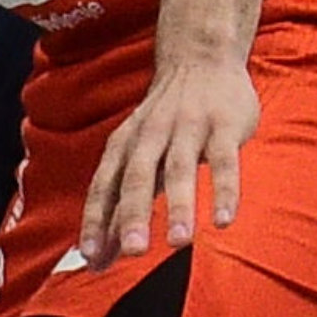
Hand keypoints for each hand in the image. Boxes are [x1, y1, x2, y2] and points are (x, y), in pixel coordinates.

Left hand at [80, 53, 258, 260]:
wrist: (201, 58)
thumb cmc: (165, 120)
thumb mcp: (137, 154)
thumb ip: (119, 205)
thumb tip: (95, 258)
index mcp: (125, 145)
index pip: (104, 187)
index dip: (96, 221)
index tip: (90, 258)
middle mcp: (151, 135)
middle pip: (137, 178)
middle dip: (133, 215)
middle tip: (132, 251)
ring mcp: (189, 129)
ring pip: (181, 170)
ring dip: (180, 206)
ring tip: (179, 242)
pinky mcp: (224, 126)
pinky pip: (225, 162)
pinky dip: (224, 191)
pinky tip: (223, 220)